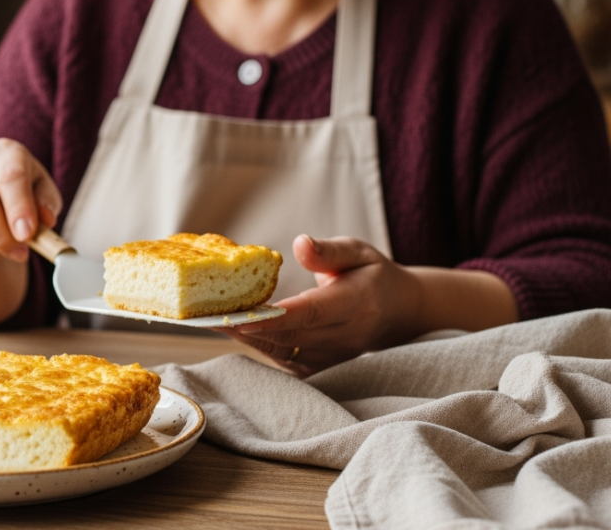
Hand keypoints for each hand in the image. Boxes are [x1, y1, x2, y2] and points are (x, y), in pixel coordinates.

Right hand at [0, 138, 62, 263]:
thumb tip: (45, 220)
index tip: (27, 235)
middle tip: (21, 253)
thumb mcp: (43, 191)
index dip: (19, 207)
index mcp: (5, 152)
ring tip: (9, 249)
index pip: (10, 177)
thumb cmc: (24, 190)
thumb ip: (46, 203)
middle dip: (2, 236)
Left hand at [216, 234, 423, 375]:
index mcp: (356, 302)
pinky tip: (237, 333)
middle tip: (210, 317)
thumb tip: (299, 244)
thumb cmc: (373, 275)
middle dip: (249, 328)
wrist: (400, 313)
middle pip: (292, 335)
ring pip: (285, 352)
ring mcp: (336, 356)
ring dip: (249, 340)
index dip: (276, 318)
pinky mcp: (324, 366)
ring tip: (214, 323)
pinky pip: (288, 361)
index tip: (242, 316)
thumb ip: (329, 251)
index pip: (312, 313)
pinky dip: (262, 349)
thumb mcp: (359, 251)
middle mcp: (346, 335)